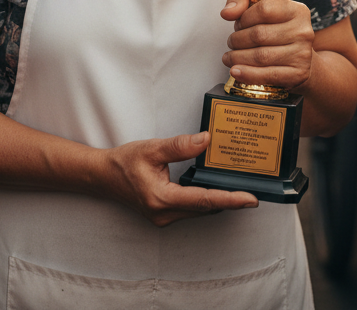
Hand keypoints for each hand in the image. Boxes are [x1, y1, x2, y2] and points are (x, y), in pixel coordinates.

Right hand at [102, 132, 256, 226]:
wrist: (103, 176)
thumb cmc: (125, 162)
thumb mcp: (152, 148)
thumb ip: (180, 145)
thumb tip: (207, 139)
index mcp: (162, 199)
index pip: (204, 200)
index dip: (230, 199)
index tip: (250, 199)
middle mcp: (165, 214)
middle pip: (206, 207)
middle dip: (230, 200)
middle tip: (253, 190)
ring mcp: (165, 217)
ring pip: (200, 209)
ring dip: (218, 199)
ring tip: (239, 187)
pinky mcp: (165, 213)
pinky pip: (192, 207)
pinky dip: (205, 198)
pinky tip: (216, 186)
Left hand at [221, 0, 314, 93]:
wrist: (297, 59)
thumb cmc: (275, 30)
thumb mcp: (259, 8)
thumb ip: (240, 1)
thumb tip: (226, 13)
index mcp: (297, 10)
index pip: (264, 9)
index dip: (244, 18)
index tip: (238, 25)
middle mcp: (303, 31)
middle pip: (259, 34)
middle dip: (237, 40)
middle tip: (231, 43)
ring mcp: (302, 54)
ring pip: (261, 56)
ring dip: (238, 58)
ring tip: (229, 57)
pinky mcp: (298, 74)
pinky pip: (268, 75)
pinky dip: (247, 74)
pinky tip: (236, 71)